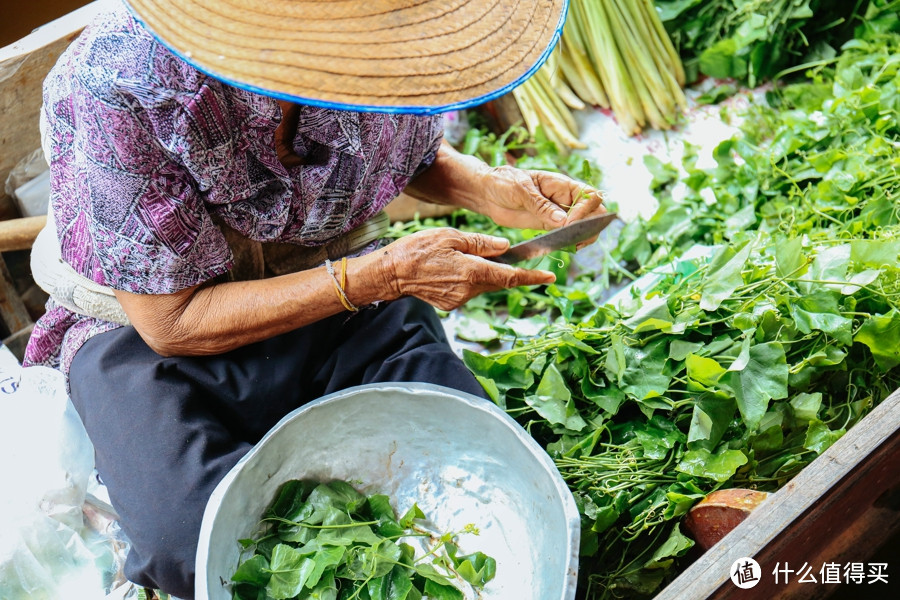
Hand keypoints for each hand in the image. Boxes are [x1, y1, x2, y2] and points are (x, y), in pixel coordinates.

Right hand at [376, 228, 555, 310]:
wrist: (391, 274)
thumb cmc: (417, 250)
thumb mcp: (450, 236)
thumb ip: (480, 243)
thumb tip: (505, 247)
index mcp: (471, 271)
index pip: (510, 276)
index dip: (532, 277)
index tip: (550, 277)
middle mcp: (468, 290)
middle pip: (499, 281)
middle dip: (508, 272)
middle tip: (515, 259)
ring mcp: (459, 299)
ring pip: (484, 286)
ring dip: (487, 274)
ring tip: (469, 258)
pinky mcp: (451, 304)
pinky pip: (470, 290)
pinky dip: (471, 279)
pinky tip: (457, 269)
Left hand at [480, 166, 606, 247]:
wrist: (488, 193)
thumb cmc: (504, 182)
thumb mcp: (522, 190)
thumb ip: (541, 205)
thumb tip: (563, 221)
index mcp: (563, 184)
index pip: (590, 195)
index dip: (585, 211)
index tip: (567, 223)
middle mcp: (565, 199)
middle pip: (594, 212)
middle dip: (591, 226)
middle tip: (577, 240)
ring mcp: (559, 214)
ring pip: (584, 226)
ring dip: (584, 237)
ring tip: (573, 246)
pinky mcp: (550, 226)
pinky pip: (568, 235)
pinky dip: (571, 243)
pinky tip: (566, 248)